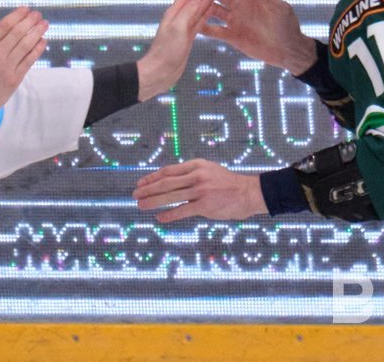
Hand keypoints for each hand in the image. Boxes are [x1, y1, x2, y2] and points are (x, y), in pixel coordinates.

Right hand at [0, 7, 47, 124]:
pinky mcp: (14, 79)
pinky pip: (29, 61)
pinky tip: (43, 41)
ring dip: (37, 32)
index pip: (4, 25)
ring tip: (44, 24)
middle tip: (38, 14)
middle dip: (30, 21)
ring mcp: (6, 68)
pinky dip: (37, 49)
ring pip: (26, 45)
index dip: (17, 15)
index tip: (26, 9)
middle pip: (18, 33)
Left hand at [133, 159, 267, 222]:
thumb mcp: (209, 170)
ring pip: (170, 196)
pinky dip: (169, 215)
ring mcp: (200, 191)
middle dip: (147, 189)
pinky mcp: (205, 206)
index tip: (140, 183)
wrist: (248, 193)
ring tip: (141, 206)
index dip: (152, 177)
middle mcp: (197, 176)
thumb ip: (191, 174)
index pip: (168, 171)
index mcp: (196, 165)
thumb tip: (169, 182)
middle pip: (165, 183)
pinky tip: (160, 218)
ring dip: (153, 202)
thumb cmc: (227, 183)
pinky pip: (182, 211)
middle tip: (135, 195)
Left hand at [136, 0, 219, 100]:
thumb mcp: (178, 30)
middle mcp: (179, 16)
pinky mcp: (188, 36)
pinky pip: (199, 21)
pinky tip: (215, 10)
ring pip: (199, 8)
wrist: (159, 72)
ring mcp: (184, 26)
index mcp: (175, 12)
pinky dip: (207, 13)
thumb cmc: (166, 52)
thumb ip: (187, 13)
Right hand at [202, 0, 316, 74]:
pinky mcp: (231, 36)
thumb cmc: (287, 26)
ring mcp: (234, 21)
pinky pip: (215, 31)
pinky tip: (192, 26)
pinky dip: (204, 28)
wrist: (287, 50)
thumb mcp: (279, 9)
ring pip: (213, 11)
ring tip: (189, 8)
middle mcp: (239, 6)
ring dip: (202, 8)